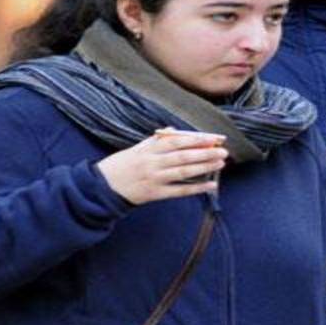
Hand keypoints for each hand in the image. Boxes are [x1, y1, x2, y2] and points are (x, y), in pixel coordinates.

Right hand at [96, 133, 226, 204]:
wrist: (102, 187)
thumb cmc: (120, 165)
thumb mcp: (136, 148)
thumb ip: (156, 140)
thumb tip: (174, 130)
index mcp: (149, 149)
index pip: (178, 141)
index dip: (198, 139)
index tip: (214, 138)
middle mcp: (153, 163)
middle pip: (184, 155)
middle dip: (205, 152)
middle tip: (223, 151)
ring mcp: (155, 179)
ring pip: (184, 171)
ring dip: (204, 167)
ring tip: (220, 163)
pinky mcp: (155, 194)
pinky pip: (179, 191)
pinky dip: (196, 188)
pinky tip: (211, 185)